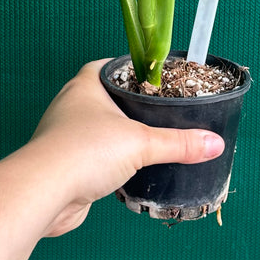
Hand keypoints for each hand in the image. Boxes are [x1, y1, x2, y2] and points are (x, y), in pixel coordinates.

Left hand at [27, 59, 224, 234]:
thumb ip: (179, 143)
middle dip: (129, 105)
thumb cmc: (85, 151)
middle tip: (158, 111)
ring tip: (148, 142)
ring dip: (118, 137)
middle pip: (105, 98)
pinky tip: (128, 172)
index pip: (108, 66)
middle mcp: (71, 106)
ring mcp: (64, 136)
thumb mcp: (141, 143)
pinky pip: (92, 158)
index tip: (153, 76)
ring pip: (98, 130)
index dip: (129, 68)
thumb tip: (215, 143)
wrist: (44, 194)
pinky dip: (109, 163)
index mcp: (85, 86)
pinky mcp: (64, 166)